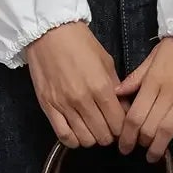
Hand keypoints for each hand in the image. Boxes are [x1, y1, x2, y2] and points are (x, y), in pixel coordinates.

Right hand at [22, 21, 125, 147]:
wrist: (50, 32)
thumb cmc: (80, 43)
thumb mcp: (106, 62)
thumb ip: (116, 88)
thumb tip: (124, 109)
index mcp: (101, 87)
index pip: (118, 124)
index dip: (123, 128)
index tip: (121, 124)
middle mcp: (83, 100)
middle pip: (103, 135)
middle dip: (109, 134)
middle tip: (108, 126)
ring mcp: (64, 105)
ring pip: (85, 139)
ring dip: (92, 138)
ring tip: (93, 129)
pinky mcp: (48, 107)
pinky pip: (63, 136)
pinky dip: (74, 140)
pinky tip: (78, 132)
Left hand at [115, 36, 172, 161]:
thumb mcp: (153, 57)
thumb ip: (136, 77)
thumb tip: (116, 93)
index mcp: (154, 81)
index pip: (136, 115)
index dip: (127, 135)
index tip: (124, 146)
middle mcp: (171, 91)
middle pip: (151, 125)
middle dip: (142, 143)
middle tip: (138, 151)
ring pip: (172, 128)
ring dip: (161, 146)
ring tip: (154, 156)